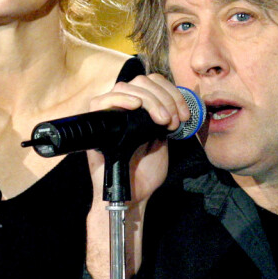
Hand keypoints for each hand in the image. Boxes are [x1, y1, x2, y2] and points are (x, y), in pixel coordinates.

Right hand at [86, 73, 189, 205]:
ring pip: (125, 87)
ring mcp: (107, 114)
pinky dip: (121, 99)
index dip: (170, 92)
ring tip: (162, 120)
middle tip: (174, 120)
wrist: (133, 196)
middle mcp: (122, 107)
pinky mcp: (94, 125)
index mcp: (139, 109)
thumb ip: (163, 118)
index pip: (151, 82)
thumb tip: (172, 101)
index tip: (183, 114)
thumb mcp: (162, 139)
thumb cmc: (146, 171)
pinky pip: (101, 101)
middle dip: (163, 97)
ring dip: (150, 99)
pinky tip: (136, 106)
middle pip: (141, 81)